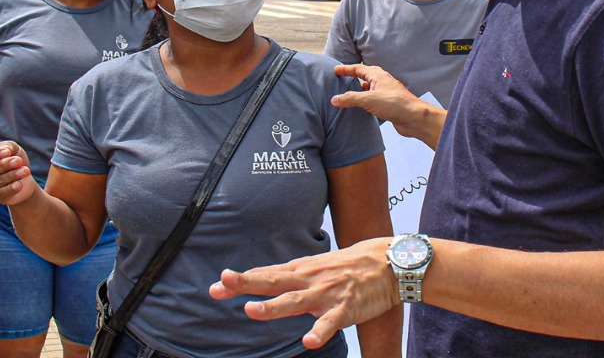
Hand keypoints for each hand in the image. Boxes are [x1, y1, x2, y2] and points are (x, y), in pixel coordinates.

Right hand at [0, 141, 37, 205]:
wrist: (24, 177)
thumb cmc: (14, 160)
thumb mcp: (13, 149)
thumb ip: (8, 146)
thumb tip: (5, 149)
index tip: (7, 152)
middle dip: (3, 165)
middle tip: (18, 161)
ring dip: (11, 175)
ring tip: (25, 170)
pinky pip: (1, 193)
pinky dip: (11, 188)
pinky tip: (19, 184)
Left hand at [209, 237, 399, 349]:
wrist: (386, 262)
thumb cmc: (346, 266)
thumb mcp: (314, 267)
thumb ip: (289, 276)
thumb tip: (260, 280)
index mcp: (300, 271)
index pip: (265, 274)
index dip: (241, 280)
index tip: (217, 284)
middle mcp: (308, 280)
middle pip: (272, 282)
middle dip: (246, 284)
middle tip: (221, 285)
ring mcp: (326, 294)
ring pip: (295, 301)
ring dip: (273, 306)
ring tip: (251, 311)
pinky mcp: (345, 308)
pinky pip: (330, 322)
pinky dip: (319, 332)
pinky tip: (308, 342)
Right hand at [331, 64, 444, 147]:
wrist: (414, 118)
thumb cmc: (394, 104)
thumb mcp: (368, 100)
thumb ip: (350, 98)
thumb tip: (334, 99)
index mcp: (378, 76)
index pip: (358, 69)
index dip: (346, 69)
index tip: (335, 70)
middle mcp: (382, 82)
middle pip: (365, 76)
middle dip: (353, 77)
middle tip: (341, 79)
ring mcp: (386, 93)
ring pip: (370, 88)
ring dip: (359, 90)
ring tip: (349, 94)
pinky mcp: (389, 104)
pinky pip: (373, 99)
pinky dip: (365, 101)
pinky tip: (362, 107)